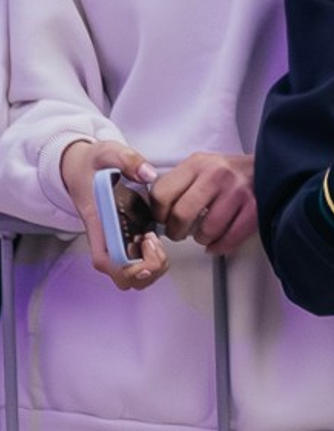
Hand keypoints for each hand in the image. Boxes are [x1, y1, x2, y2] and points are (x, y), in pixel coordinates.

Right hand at [61, 137, 167, 290]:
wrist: (80, 167)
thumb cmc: (93, 164)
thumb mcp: (108, 152)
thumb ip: (128, 158)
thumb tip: (147, 173)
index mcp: (98, 222)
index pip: (105, 260)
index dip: (128, 265)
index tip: (146, 239)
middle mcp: (105, 239)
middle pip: (122, 277)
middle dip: (147, 269)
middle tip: (155, 242)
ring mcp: (115, 243)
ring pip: (131, 277)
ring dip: (152, 266)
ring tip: (155, 240)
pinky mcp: (125, 241)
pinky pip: (139, 265)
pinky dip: (154, 260)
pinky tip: (155, 238)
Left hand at [151, 151, 257, 255]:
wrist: (270, 167)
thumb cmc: (230, 172)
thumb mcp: (201, 166)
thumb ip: (179, 183)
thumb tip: (154, 209)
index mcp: (198, 164)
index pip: (162, 194)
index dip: (158, 214)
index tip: (162, 219)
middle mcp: (217, 175)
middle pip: (181, 215)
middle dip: (175, 231)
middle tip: (178, 233)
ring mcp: (237, 192)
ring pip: (206, 230)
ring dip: (201, 239)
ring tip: (202, 234)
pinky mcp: (255, 208)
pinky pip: (229, 238)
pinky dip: (219, 246)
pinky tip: (216, 243)